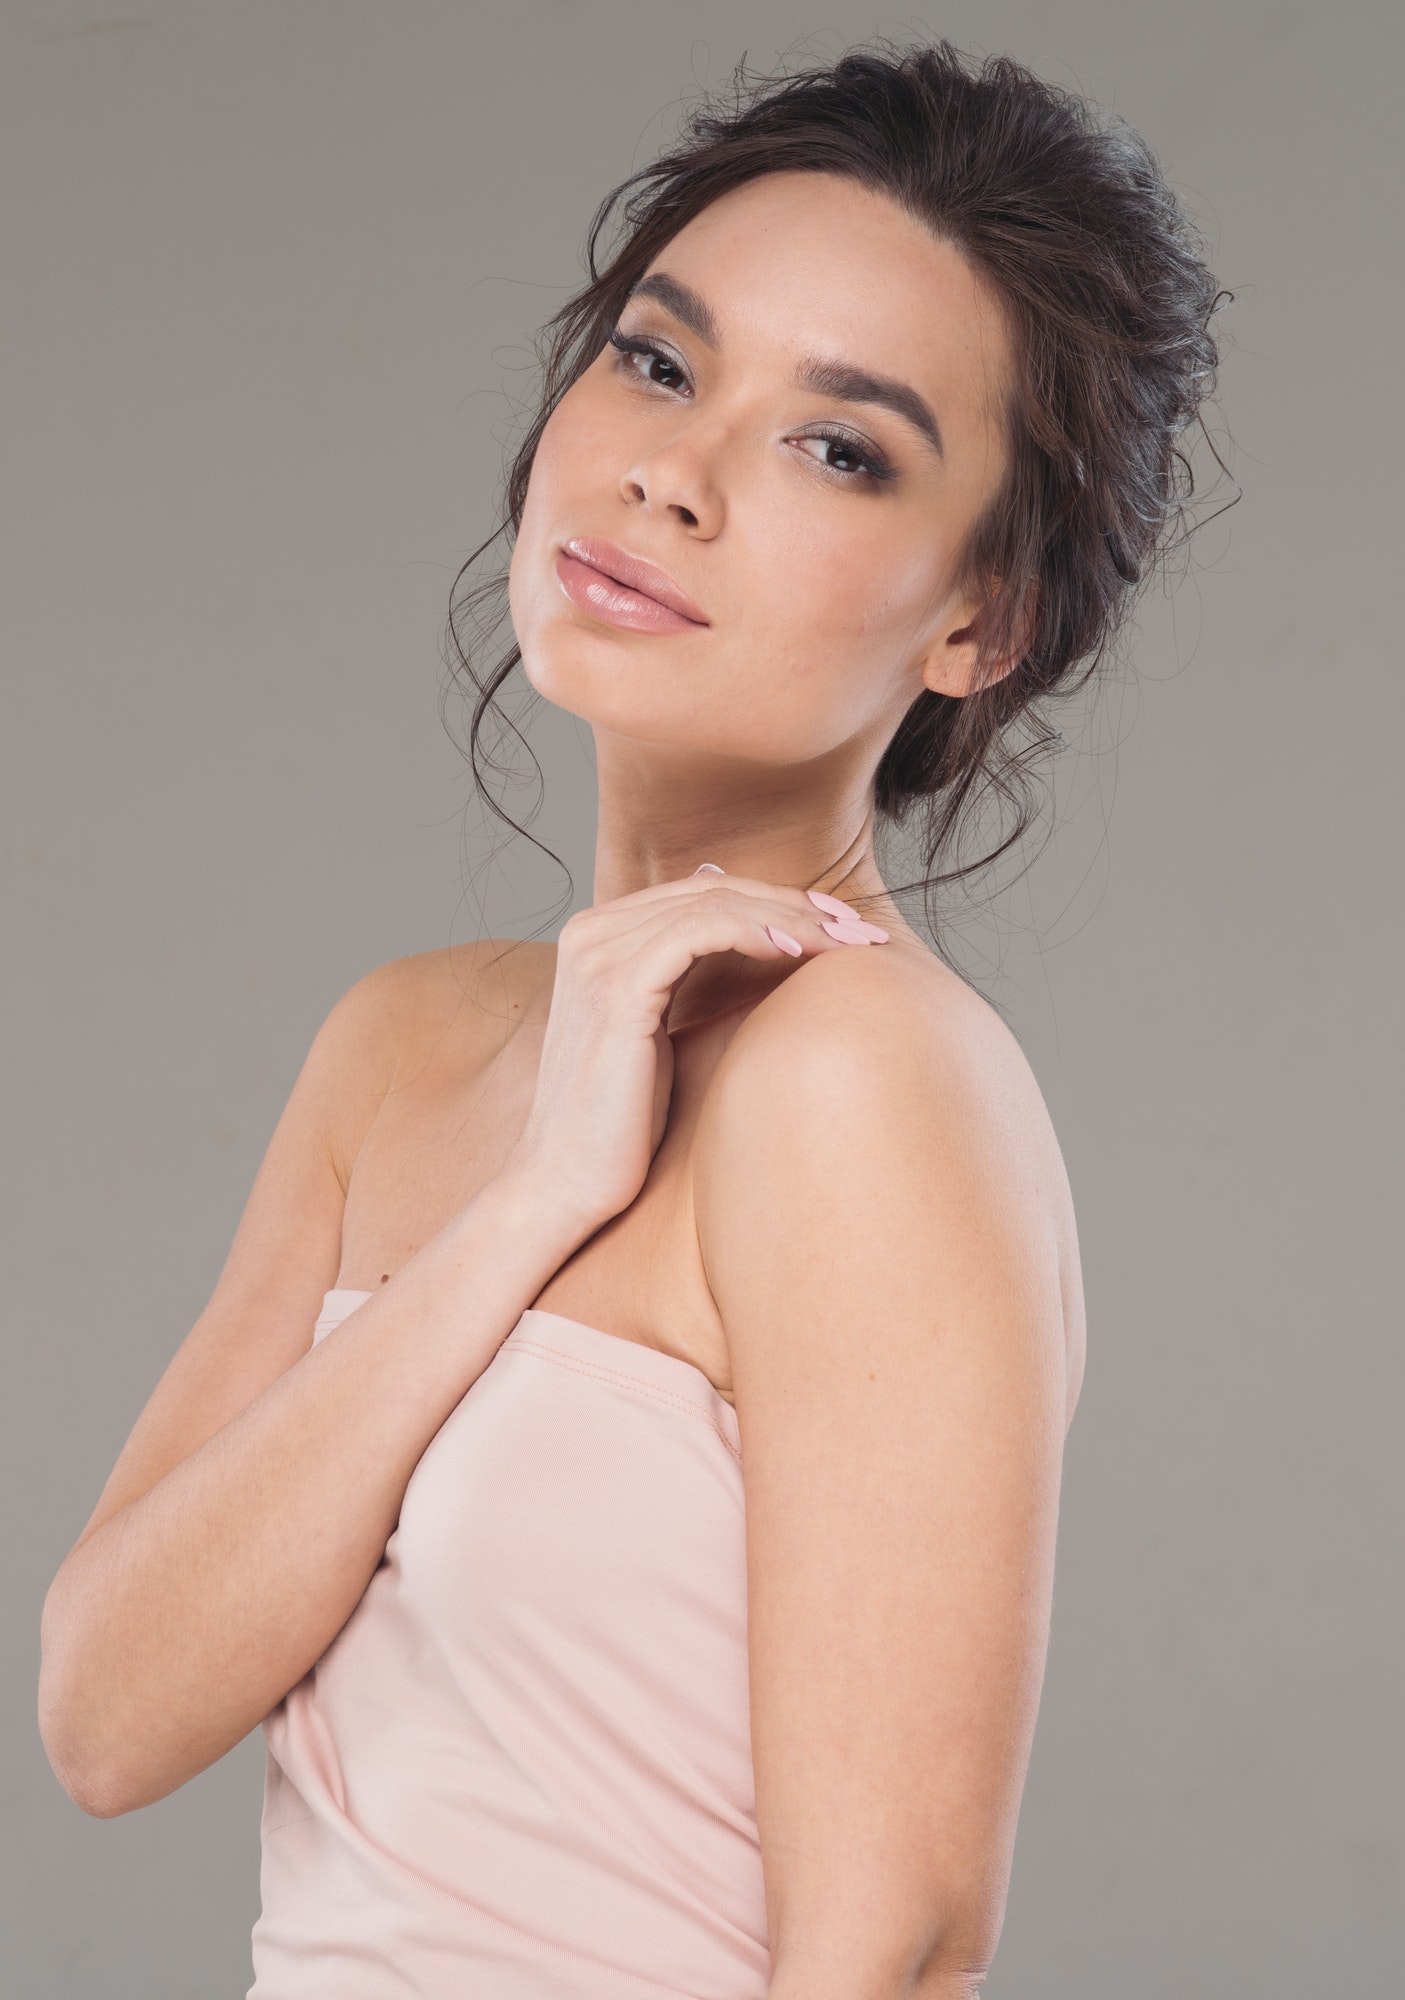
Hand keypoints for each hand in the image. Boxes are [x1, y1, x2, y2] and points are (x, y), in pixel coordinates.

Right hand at [501, 868, 887, 1231]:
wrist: (567, 1182)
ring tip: (843, 942)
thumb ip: (688, 978)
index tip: (840, 924)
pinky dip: (754, 933)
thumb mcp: (660, 1033)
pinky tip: (797, 952)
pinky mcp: (613, 989)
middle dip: (795, 905)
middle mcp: (590, 933)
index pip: (703, 892)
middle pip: (713, 890)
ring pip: (713, 905)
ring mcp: (596, 956)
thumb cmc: (621, 1122)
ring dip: (789, 918)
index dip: (778, 900)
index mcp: (598, 936)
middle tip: (860, 929)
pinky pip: (697, 934)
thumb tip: (748, 934)